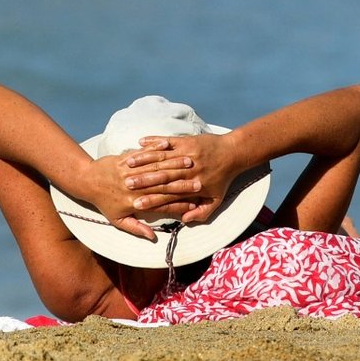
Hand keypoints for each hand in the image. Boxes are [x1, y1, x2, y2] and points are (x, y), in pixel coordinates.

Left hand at [78, 140, 200, 239]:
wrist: (87, 181)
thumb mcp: (117, 220)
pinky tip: (169, 145)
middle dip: (183, 184)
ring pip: (155, 167)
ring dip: (173, 164)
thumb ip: (136, 228)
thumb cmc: (104, 202)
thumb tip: (152, 237)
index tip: (195, 205)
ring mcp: (131, 172)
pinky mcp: (126, 159)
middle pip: (163, 186)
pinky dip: (156, 148)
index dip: (179, 205)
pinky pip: (144, 153)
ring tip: (190, 162)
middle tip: (200, 183)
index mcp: (135, 204)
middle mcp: (135, 188)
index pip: (162, 205)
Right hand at [127, 133, 242, 223]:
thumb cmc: (223, 178)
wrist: (233, 153)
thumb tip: (186, 220)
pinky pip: (166, 140)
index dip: (152, 200)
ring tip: (127, 164)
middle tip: (125, 184)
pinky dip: (153, 141)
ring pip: (161, 158)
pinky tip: (140, 141)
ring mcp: (186, 153)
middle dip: (142, 180)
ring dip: (143, 160)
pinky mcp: (186, 140)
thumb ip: (202, 212)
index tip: (136, 204)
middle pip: (161, 177)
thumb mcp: (217, 199)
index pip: (169, 195)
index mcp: (193, 186)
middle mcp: (188, 170)